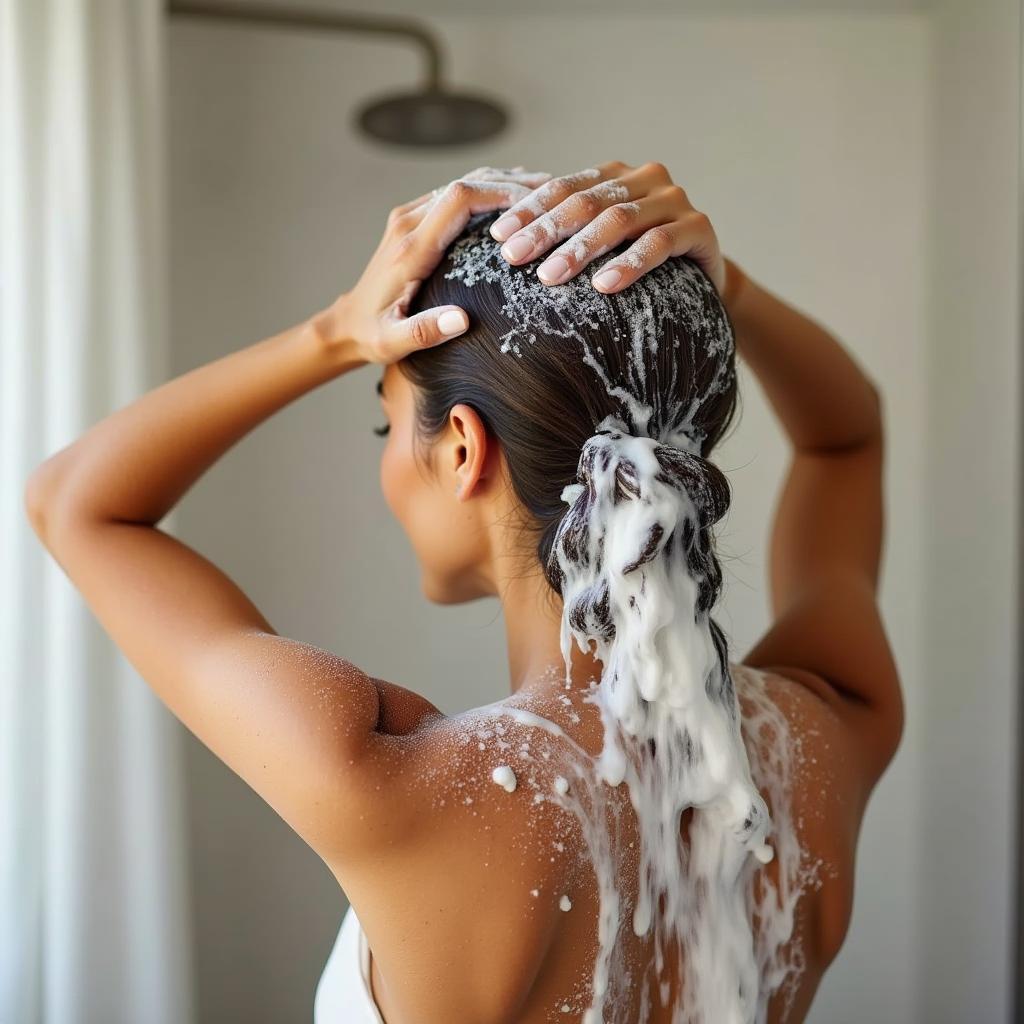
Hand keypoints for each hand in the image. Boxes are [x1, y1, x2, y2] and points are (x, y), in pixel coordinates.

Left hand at [319, 167, 552, 364]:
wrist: (345, 325)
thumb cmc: (372, 336)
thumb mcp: (394, 342)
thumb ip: (424, 332)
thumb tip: (461, 321)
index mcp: (411, 248)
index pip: (459, 200)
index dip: (499, 195)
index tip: (535, 204)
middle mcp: (408, 224)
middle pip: (465, 184)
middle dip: (509, 184)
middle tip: (552, 191)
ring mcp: (409, 218)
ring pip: (461, 185)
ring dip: (500, 184)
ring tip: (543, 190)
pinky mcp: (412, 222)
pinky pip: (454, 197)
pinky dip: (486, 193)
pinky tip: (515, 202)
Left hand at [487, 160, 725, 296]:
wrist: (703, 281)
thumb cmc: (637, 266)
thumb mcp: (600, 245)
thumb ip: (565, 233)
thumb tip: (499, 246)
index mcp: (614, 176)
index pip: (564, 188)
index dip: (529, 210)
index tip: (496, 237)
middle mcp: (645, 179)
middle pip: (587, 201)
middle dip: (546, 230)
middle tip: (513, 257)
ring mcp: (674, 200)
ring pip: (619, 220)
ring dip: (581, 249)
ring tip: (549, 277)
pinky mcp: (699, 227)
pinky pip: (659, 244)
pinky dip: (629, 264)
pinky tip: (604, 286)